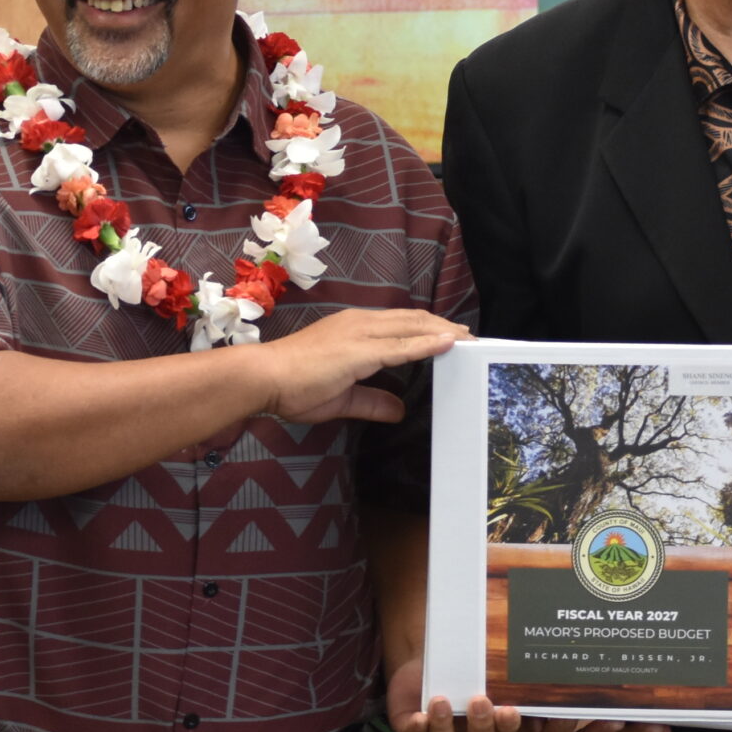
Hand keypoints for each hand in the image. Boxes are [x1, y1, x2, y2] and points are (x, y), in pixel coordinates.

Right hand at [251, 309, 467, 424]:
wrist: (262, 378)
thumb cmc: (291, 386)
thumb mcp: (341, 398)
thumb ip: (371, 401)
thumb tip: (397, 411)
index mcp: (353, 330)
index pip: (399, 324)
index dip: (426, 328)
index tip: (450, 336)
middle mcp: (359, 324)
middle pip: (412, 320)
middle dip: (443, 326)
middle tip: (470, 337)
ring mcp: (359, 334)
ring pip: (412, 328)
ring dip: (443, 332)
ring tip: (468, 340)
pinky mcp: (359, 350)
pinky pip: (401, 346)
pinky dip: (427, 344)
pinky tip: (447, 345)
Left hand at [385, 656, 519, 731]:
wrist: (425, 667)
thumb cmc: (461, 673)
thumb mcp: (482, 675)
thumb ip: (505, 682)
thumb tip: (535, 682)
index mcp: (491, 729)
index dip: (508, 727)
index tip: (511, 710)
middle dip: (480, 726)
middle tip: (480, 702)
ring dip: (444, 727)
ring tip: (442, 703)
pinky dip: (417, 729)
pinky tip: (420, 719)